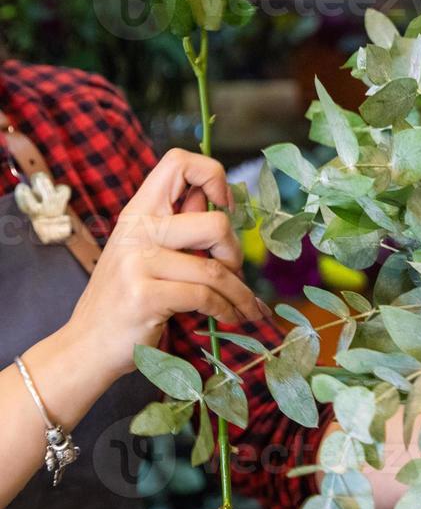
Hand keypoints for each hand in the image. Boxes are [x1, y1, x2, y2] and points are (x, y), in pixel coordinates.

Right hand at [66, 148, 268, 381]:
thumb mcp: (148, 252)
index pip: (178, 163)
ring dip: (240, 293)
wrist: (87, 345)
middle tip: (232, 274)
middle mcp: (137, 230)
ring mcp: (137, 262)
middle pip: (216, 225)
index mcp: (139, 211)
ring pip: (217, 269)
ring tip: (244, 306)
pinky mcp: (145, 295)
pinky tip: (228, 317)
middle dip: (236, 254)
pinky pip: (206, 297)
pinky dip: (227, 310)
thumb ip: (182, 227)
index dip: (213, 176)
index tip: (226, 207)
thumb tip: (223, 203)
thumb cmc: (129, 297)